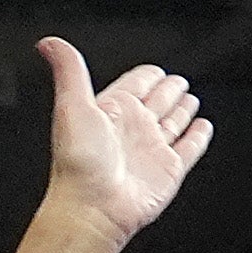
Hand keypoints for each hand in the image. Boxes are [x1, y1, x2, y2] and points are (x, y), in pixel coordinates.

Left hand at [33, 38, 210, 247]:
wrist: (91, 209)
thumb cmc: (78, 163)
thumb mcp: (72, 106)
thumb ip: (69, 71)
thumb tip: (49, 43)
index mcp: (112, 110)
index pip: (135, 84)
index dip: (147, 75)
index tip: (154, 70)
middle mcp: (132, 128)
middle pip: (157, 100)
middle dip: (169, 89)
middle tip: (177, 81)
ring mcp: (151, 149)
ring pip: (173, 121)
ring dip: (182, 109)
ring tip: (189, 99)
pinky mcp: (169, 169)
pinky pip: (189, 148)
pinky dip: (198, 137)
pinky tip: (202, 127)